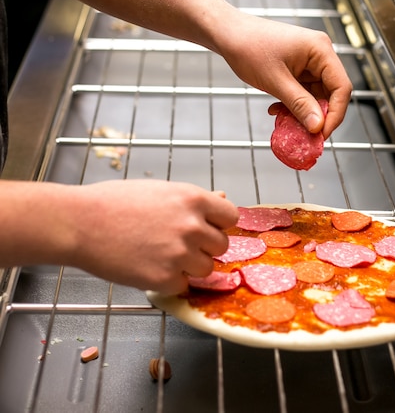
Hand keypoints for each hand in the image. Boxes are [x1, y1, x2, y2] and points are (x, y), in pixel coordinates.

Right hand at [67, 180, 237, 294]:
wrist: (81, 222)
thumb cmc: (114, 201)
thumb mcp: (161, 190)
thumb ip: (194, 200)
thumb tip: (221, 198)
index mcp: (194, 199)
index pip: (231, 217)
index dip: (219, 224)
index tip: (208, 228)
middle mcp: (192, 226)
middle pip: (221, 246)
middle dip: (204, 246)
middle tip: (178, 243)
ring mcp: (180, 254)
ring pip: (206, 269)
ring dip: (190, 266)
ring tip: (162, 256)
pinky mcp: (164, 279)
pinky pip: (183, 286)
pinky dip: (170, 282)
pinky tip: (150, 267)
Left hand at [218, 15, 351, 138]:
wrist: (228, 34)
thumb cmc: (249, 47)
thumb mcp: (275, 81)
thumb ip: (299, 104)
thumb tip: (318, 126)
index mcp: (320, 50)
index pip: (341, 87)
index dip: (336, 114)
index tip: (322, 134)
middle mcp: (319, 54)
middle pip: (331, 93)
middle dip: (318, 115)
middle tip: (306, 135)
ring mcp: (309, 61)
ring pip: (316, 95)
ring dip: (303, 112)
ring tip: (287, 123)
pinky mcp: (298, 68)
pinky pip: (304, 92)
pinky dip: (294, 104)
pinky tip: (278, 110)